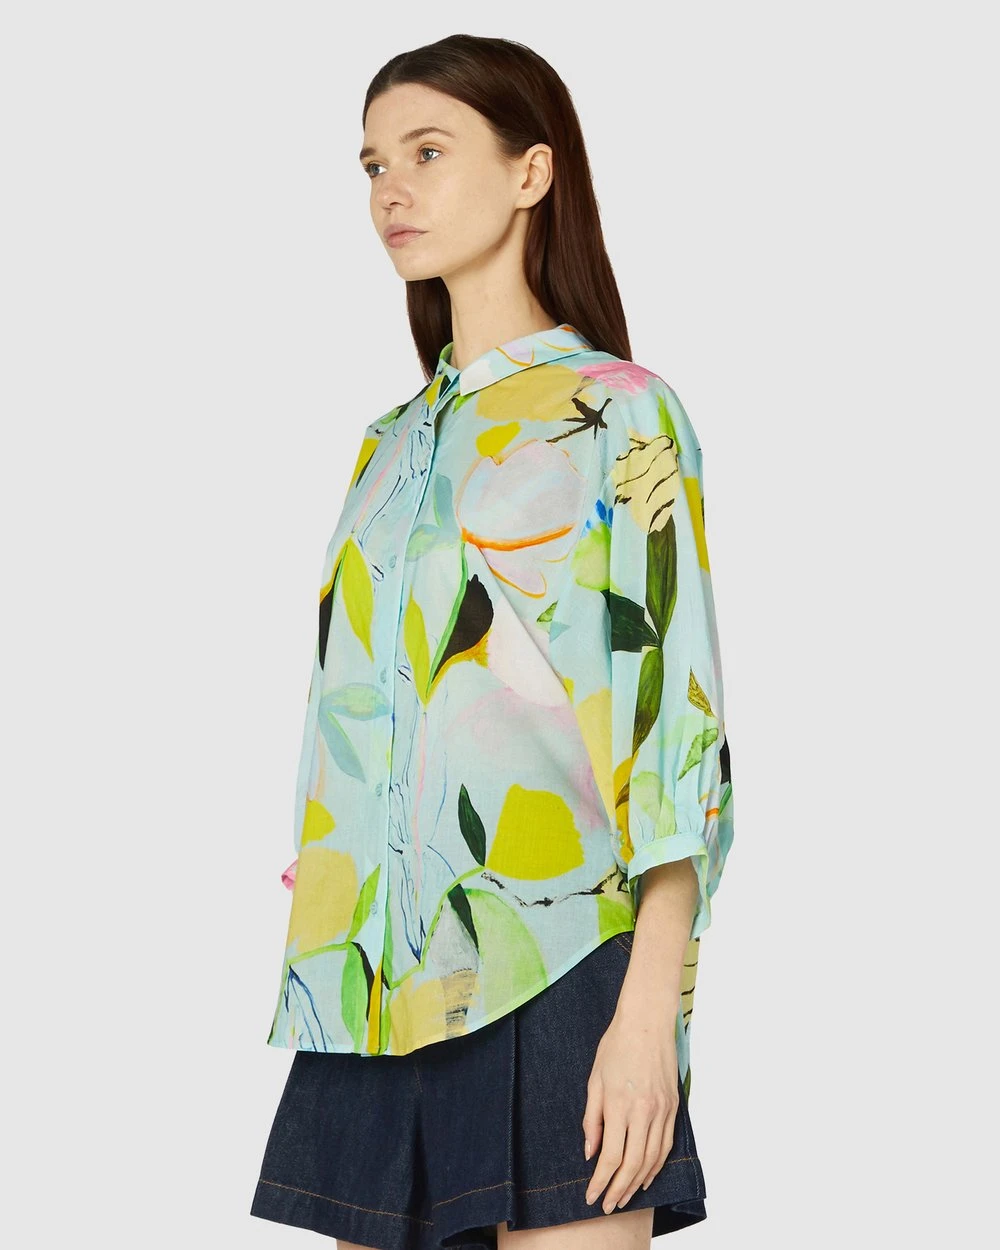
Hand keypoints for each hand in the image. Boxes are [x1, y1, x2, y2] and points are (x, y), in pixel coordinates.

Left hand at [581, 1003, 679, 1213]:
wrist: (647, 1021)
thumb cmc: (617, 1045)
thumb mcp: (594, 1079)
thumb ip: (592, 1118)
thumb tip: (591, 1152)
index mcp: (619, 1104)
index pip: (611, 1156)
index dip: (601, 1182)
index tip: (592, 1196)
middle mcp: (644, 1111)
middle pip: (634, 1164)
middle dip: (619, 1190)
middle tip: (608, 1204)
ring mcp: (662, 1109)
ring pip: (653, 1159)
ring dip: (638, 1182)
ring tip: (625, 1196)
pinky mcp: (674, 1106)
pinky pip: (666, 1145)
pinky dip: (657, 1165)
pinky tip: (647, 1175)